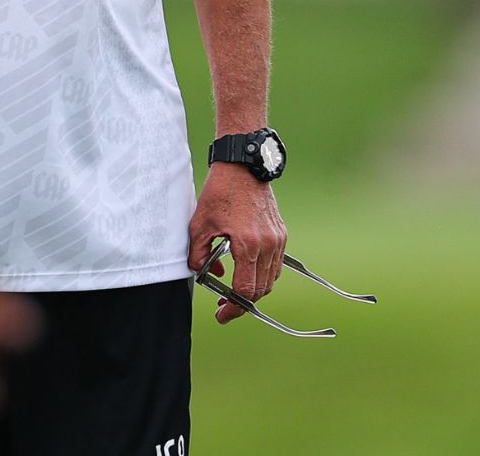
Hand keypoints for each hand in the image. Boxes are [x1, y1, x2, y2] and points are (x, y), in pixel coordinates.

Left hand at [188, 162, 286, 323]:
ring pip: (270, 279)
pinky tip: (244, 269)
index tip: (222, 313)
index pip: (246, 290)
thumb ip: (199, 253)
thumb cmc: (220, 191)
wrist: (242, 166)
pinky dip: (261, 273)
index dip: (233, 307)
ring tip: (232, 289)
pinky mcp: (281, 233)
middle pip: (260, 289)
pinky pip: (274, 264)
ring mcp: (278, 240)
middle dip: (242, 302)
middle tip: (223, 304)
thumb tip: (202, 272)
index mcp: (248, 245)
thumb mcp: (200, 222)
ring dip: (253, 288)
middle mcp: (268, 245)